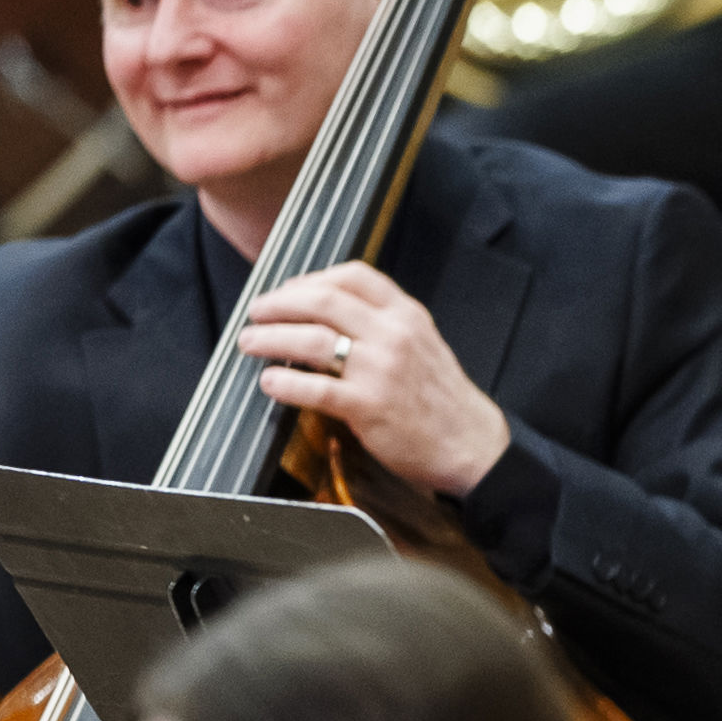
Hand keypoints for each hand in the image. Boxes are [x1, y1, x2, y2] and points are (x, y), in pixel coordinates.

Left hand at [244, 261, 510, 495]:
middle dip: (279, 304)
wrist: (471, 444)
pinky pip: (316, 389)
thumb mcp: (423, 344)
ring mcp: (381, 370)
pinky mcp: (369, 406)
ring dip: (271, 338)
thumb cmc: (442, 399)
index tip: (288, 289)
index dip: (312, 278)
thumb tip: (330, 317)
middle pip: (323, 302)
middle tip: (255, 312)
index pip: (353, 276)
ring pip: (313, 341)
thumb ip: (384, 325)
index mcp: (407, 315)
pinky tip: (269, 382)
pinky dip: (285, 384)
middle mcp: (393, 335)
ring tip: (249, 342)